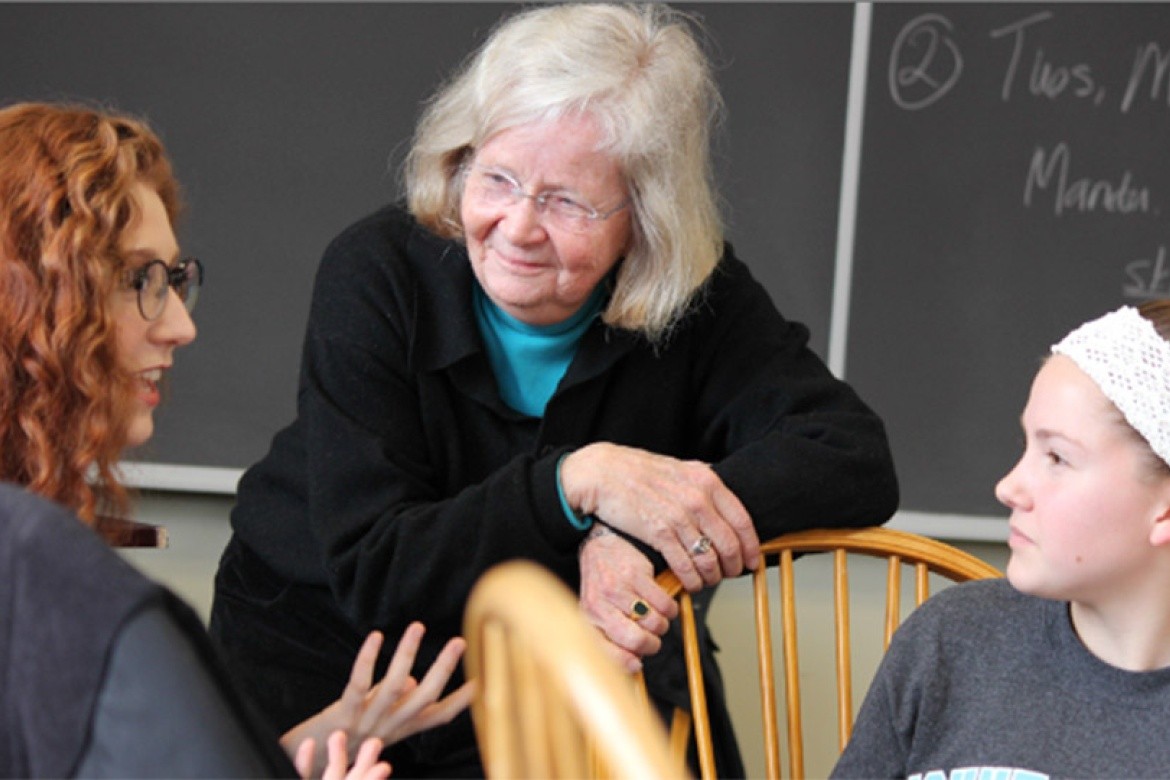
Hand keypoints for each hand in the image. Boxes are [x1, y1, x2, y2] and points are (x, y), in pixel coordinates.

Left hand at [281, 624, 474, 775]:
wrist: (310, 767)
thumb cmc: (343, 740)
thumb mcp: (375, 725)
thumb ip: (393, 704)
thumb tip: (411, 680)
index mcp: (400, 731)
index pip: (439, 715)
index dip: (462, 700)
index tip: (484, 680)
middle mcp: (389, 728)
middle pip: (424, 698)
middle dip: (444, 669)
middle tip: (459, 642)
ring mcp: (366, 722)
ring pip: (394, 686)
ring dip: (407, 655)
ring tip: (418, 627)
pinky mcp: (343, 715)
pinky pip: (358, 684)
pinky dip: (368, 659)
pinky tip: (377, 636)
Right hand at [561, 443, 760, 590]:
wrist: (604, 473)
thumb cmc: (638, 472)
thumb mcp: (680, 469)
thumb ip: (703, 484)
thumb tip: (725, 501)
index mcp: (706, 481)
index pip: (742, 521)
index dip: (751, 546)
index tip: (752, 560)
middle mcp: (697, 499)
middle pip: (730, 544)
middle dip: (734, 566)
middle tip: (730, 574)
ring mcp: (679, 517)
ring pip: (709, 559)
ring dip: (712, 577)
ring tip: (707, 580)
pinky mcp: (659, 533)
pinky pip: (686, 566)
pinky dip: (692, 580)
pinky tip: (690, 583)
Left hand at [578, 524, 678, 672]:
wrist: (601, 548)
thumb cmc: (601, 586)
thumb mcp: (597, 613)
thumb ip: (610, 639)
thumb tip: (634, 666)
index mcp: (588, 620)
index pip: (608, 653)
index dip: (627, 663)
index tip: (638, 664)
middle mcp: (600, 606)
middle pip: (636, 640)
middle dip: (651, 645)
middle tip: (652, 638)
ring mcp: (619, 589)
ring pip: (655, 623)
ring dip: (662, 625)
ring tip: (655, 617)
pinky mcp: (637, 575)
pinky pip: (665, 605)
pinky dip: (670, 610)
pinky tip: (663, 605)